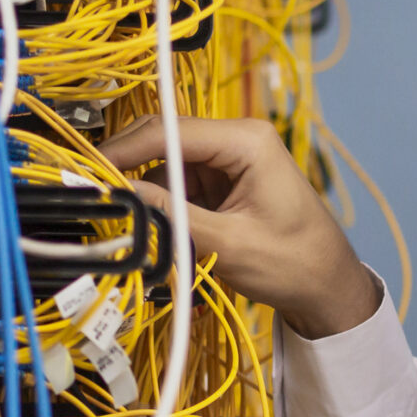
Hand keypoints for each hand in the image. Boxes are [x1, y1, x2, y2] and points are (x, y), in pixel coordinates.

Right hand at [98, 114, 381, 338]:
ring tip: (134, 222)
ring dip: (149, 192)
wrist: (327, 285)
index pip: (171, 131)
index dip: (124, 149)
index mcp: (247, 141)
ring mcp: (230, 159)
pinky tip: (159, 228)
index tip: (89, 169)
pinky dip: (165, 204)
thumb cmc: (293, 264)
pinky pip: (180, 184)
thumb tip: (123, 194)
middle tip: (96, 193)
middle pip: (166, 140)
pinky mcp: (224, 181)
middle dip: (130, 166)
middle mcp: (238, 139)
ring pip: (168, 164)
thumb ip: (173, 215)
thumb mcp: (227, 244)